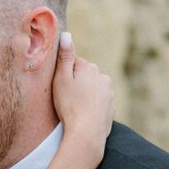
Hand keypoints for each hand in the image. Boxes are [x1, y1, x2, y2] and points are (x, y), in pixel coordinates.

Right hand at [52, 32, 114, 154]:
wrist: (87, 133)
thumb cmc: (70, 105)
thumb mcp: (61, 79)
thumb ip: (64, 57)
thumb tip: (66, 35)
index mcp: (89, 68)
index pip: (73, 62)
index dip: (62, 73)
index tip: (57, 84)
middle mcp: (102, 77)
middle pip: (83, 75)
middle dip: (74, 82)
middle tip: (63, 97)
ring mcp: (109, 92)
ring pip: (91, 88)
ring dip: (83, 93)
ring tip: (73, 107)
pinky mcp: (111, 107)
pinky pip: (97, 101)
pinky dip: (90, 105)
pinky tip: (82, 114)